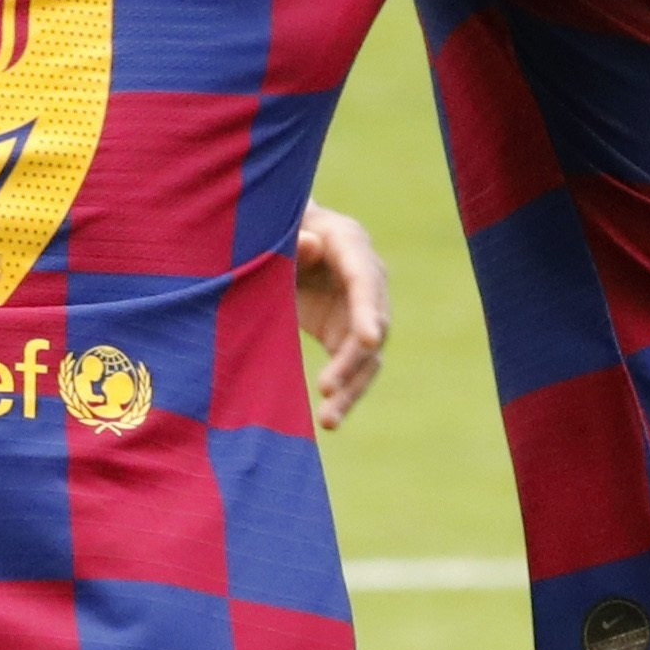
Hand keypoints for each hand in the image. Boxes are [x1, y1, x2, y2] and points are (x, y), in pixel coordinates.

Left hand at [294, 203, 388, 430]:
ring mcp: (360, 310)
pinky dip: (343, 392)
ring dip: (351, 389)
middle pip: (372, 326)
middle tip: (327, 389)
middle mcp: (367, 280)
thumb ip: (294, 240)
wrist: (277, 234)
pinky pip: (353, 368)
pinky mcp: (346, 334)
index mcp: (351, 245)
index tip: (370, 339)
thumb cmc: (276, 227)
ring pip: (368, 356)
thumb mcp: (280, 229)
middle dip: (352, 360)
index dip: (368, 310)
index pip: (365, 281)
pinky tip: (328, 420)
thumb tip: (311, 245)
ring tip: (328, 421)